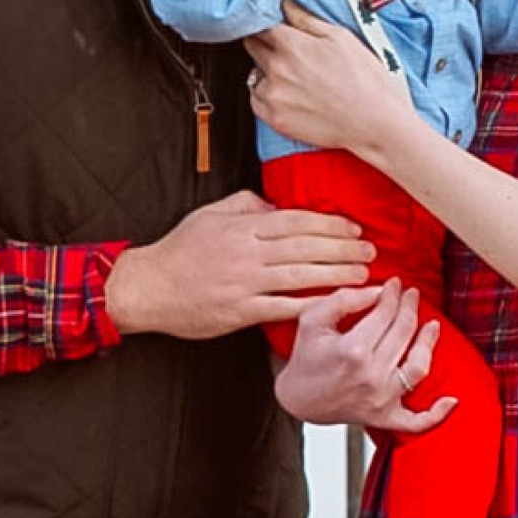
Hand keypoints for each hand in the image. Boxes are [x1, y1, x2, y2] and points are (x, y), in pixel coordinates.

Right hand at [104, 189, 372, 337]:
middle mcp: (247, 253)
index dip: (329, 224)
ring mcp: (244, 283)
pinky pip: (283, 307)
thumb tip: (277, 205)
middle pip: (305, 246)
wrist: (147, 288)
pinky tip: (334, 305)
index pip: (296, 220)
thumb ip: (246, 205)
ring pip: (300, 275)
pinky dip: (311, 305)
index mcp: (242, 227)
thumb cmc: (178, 251)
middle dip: (342, 248)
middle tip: (369, 250)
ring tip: (363, 274)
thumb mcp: (209, 214)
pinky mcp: (240, 311)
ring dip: (336, 275)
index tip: (353, 227)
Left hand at [246, 0, 412, 158]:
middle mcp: (277, 69)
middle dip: (265, 44)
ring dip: (266, 72)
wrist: (374, 123)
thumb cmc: (364, 80)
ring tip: (295, 79)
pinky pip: (256, 100)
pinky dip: (267, 96)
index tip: (275, 26)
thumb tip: (284, 2)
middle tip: (289, 52)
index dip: (267, 22)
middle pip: (252, 46)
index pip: (260, 24)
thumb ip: (306, 19)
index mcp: (292, 45)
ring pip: (254, 74)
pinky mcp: (274, 119)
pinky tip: (291, 96)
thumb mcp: (341, 37)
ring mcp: (273, 96)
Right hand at [274, 278, 456, 432]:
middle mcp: (371, 375)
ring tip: (433, 326)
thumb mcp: (312, 319)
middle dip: (410, 308)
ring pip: (418, 367)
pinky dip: (436, 414)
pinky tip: (451, 401)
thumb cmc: (305, 358)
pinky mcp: (384, 417)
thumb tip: (377, 291)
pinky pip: (416, 421)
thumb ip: (343, 299)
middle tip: (412, 294)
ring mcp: (381, 399)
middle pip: (403, 333)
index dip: (392, 294)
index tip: (395, 284)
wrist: (297, 399)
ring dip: (429, 343)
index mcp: (353, 350)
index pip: (385, 314)